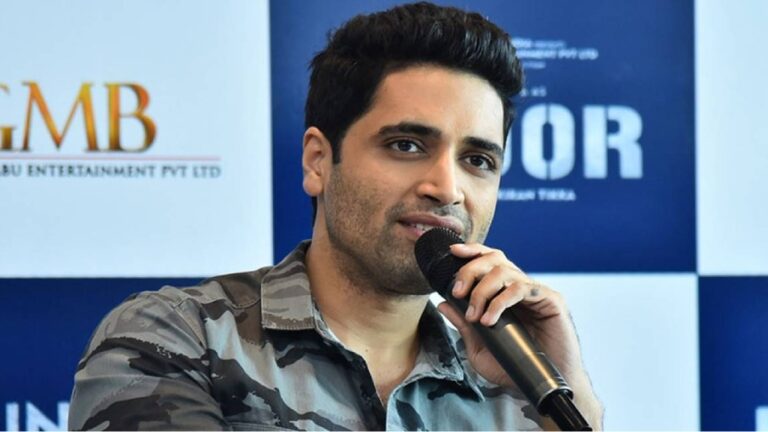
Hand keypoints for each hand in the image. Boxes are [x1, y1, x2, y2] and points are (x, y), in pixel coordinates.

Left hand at [436, 242, 603, 427]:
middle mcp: (521, 288)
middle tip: (458, 293)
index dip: (472, 252)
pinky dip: (500, 301)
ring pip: (505, 272)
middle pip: (494, 260)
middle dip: (470, 271)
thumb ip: (463, 325)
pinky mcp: (551, 300)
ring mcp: (536, 292)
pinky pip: (522, 288)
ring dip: (482, 291)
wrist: (543, 387)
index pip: (489, 261)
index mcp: (505, 293)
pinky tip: (490, 321)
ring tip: (476, 317)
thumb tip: (443, 303)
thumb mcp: (480, 348)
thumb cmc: (514, 368)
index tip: (453, 253)